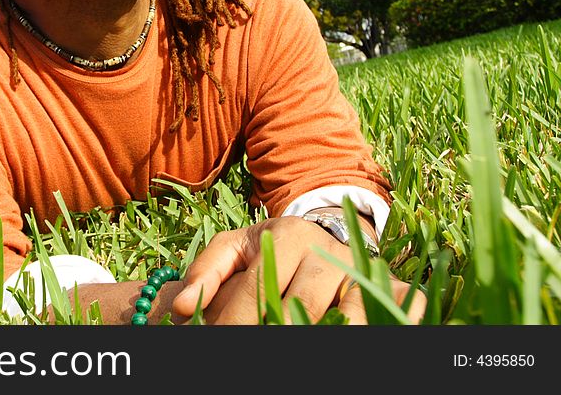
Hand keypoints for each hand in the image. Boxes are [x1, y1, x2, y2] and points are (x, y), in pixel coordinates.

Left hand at [172, 217, 425, 323]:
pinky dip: (379, 322)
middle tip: (261, 341)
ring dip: (326, 333)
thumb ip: (204, 274)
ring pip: (348, 314)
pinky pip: (393, 308)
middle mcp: (328, 249)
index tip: (216, 339)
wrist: (322, 232)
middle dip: (276, 331)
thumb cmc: (268, 250)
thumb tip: (180, 309)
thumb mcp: (233, 250)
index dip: (235, 323)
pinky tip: (346, 333)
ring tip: (303, 339)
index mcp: (288, 235)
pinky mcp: (391, 284)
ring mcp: (361, 269)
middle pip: (302, 307)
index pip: (258, 289)